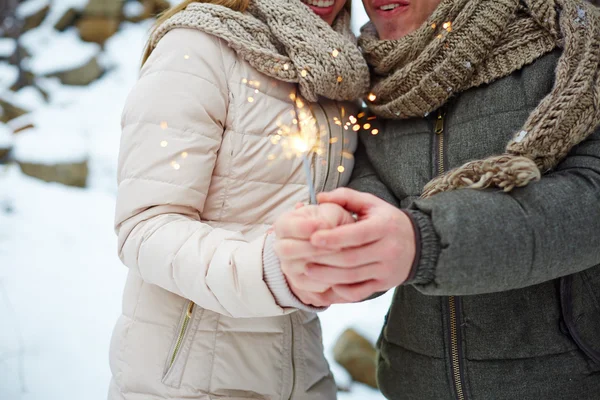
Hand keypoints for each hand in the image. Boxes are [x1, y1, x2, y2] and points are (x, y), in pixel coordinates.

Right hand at [272, 203, 355, 305]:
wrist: (338, 241)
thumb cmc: (333, 221)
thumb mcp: (332, 211)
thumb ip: (328, 215)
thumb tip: (326, 227)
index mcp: (283, 225)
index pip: (287, 227)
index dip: (306, 227)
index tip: (325, 225)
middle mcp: (280, 247)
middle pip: (288, 250)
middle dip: (314, 248)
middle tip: (337, 244)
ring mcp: (289, 267)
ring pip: (301, 269)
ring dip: (325, 263)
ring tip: (344, 256)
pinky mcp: (302, 283)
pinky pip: (314, 284)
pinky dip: (330, 277)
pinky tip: (345, 269)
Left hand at [305, 188, 416, 302]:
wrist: (417, 244)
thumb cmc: (386, 220)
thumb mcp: (371, 204)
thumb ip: (346, 197)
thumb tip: (319, 197)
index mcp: (384, 227)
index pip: (357, 234)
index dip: (334, 238)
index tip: (313, 238)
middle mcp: (388, 250)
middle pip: (352, 259)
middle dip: (325, 260)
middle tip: (303, 257)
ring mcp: (386, 270)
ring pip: (353, 278)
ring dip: (327, 277)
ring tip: (307, 271)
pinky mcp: (384, 284)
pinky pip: (360, 292)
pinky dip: (341, 292)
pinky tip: (326, 286)